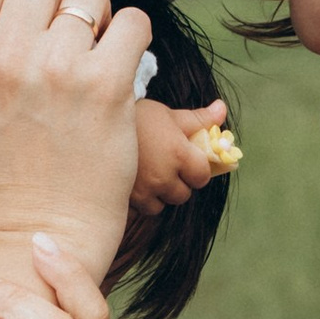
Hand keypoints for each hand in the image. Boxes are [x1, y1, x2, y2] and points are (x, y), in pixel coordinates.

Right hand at [0, 0, 148, 277]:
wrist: (42, 227)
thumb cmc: (10, 162)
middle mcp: (6, 55)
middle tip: (69, 28)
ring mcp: (58, 67)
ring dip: (99, 17)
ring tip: (93, 53)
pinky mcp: (107, 84)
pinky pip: (133, 21)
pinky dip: (133, 36)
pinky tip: (120, 65)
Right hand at [128, 97, 229, 211]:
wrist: (97, 124)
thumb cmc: (137, 117)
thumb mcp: (169, 115)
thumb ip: (199, 119)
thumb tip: (222, 108)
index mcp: (179, 154)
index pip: (202, 176)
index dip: (197, 170)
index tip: (189, 162)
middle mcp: (164, 176)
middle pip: (183, 194)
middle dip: (179, 183)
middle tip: (167, 167)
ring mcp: (144, 190)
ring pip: (162, 204)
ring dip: (160, 194)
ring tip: (149, 175)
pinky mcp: (126, 199)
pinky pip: (142, 209)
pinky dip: (142, 200)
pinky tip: (136, 182)